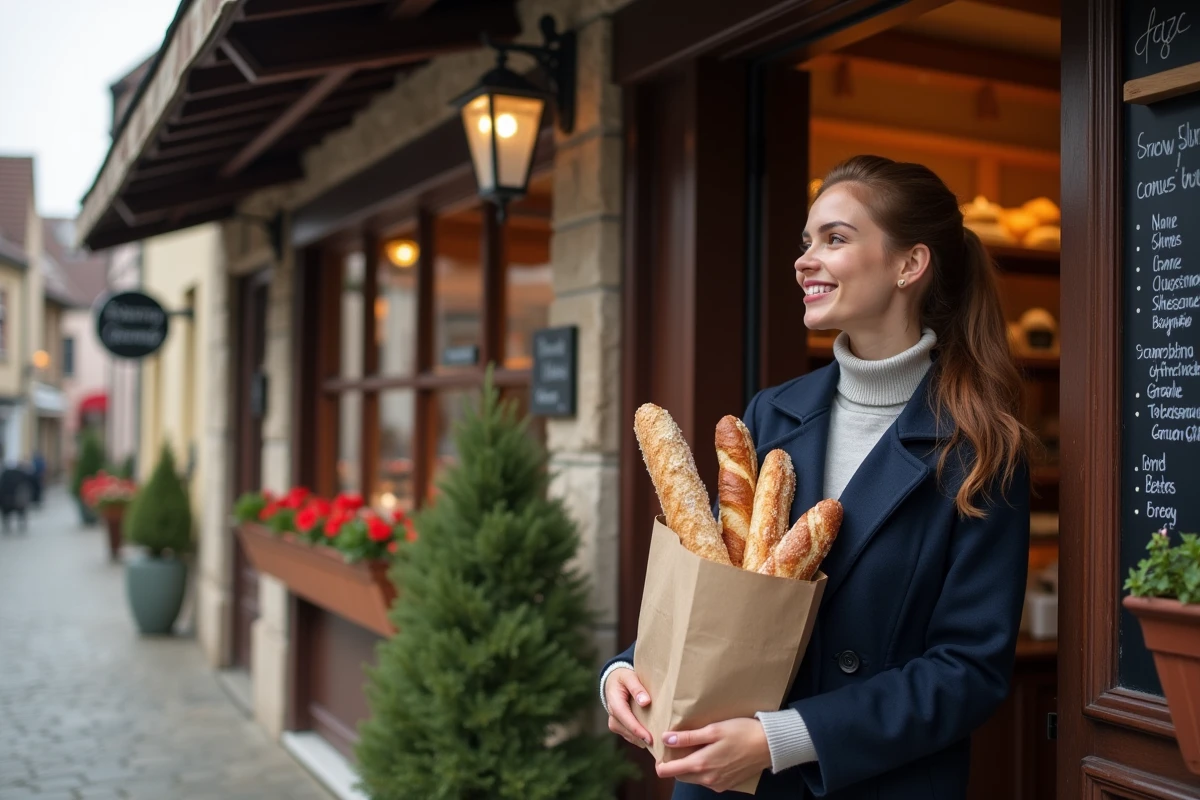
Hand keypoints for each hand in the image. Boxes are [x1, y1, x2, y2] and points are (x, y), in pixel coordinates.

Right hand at [604, 668, 652, 747]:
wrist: (614, 682)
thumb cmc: (623, 678)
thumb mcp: (629, 677)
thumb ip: (637, 688)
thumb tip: (645, 702)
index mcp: (614, 703)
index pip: (625, 719)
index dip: (637, 730)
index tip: (650, 739)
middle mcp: (613, 716)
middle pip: (628, 731)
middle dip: (643, 738)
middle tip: (660, 747)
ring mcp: (615, 723)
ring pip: (630, 736)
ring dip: (642, 740)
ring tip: (659, 744)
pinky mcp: (620, 727)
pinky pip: (631, 736)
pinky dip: (641, 738)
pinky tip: (653, 739)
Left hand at [655, 719, 771, 791]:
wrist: (769, 745)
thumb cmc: (741, 732)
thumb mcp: (713, 730)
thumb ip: (688, 737)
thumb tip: (665, 739)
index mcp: (701, 765)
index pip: (668, 771)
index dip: (661, 762)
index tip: (662, 750)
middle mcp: (707, 780)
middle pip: (680, 775)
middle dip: (675, 763)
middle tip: (678, 745)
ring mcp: (718, 784)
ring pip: (694, 778)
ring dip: (690, 766)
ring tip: (696, 747)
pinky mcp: (727, 784)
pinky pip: (708, 780)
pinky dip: (704, 770)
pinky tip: (711, 755)